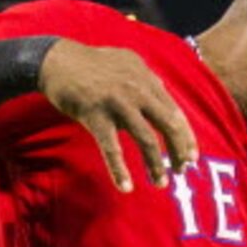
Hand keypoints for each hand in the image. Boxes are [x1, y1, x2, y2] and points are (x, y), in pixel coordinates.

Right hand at [38, 43, 197, 191]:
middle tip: (182, 170)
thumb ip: (147, 80)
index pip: (175, 112)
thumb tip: (164, 96)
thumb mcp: (127, 63)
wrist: (55, 59)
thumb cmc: (92, 64)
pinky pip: (112, 148)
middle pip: (168, 126)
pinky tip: (126, 187)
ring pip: (146, 140)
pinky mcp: (95, 115)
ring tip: (160, 183)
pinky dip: (120, 170)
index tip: (192, 156)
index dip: (186, 136)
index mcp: (147, 80)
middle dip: (179, 151)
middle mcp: (137, 90)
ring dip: (156, 165)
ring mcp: (117, 103)